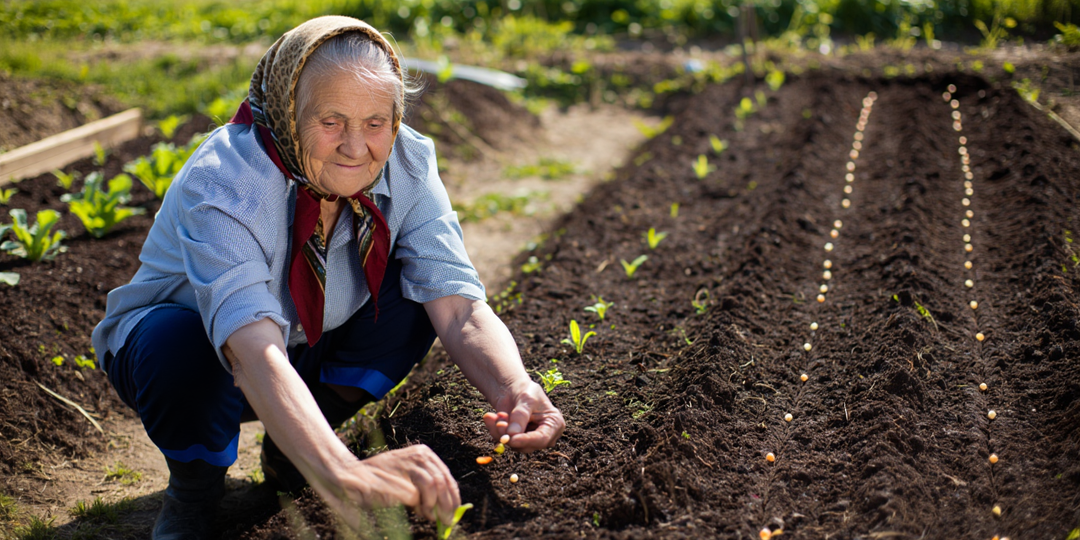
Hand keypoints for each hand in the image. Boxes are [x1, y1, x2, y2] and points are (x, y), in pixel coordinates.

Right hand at [320, 445, 460, 526]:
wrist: (350, 476)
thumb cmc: (378, 480)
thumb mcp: (406, 478)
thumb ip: (424, 487)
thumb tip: (443, 508)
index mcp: (422, 452)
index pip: (445, 475)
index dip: (453, 496)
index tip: (454, 512)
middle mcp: (418, 454)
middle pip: (442, 481)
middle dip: (447, 504)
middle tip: (447, 521)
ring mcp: (408, 463)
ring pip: (433, 486)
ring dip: (433, 506)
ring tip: (427, 515)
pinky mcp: (398, 475)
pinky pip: (415, 496)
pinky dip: (419, 506)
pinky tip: (415, 511)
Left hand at [482, 382, 564, 452]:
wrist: (513, 389)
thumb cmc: (525, 390)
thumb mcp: (526, 399)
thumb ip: (520, 417)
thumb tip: (511, 435)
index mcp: (554, 424)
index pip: (542, 438)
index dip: (527, 441)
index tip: (512, 439)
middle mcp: (544, 435)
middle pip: (527, 445)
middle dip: (509, 434)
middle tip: (498, 422)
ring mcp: (530, 439)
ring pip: (513, 445)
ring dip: (500, 431)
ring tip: (492, 415)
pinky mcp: (516, 440)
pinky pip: (504, 441)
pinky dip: (495, 430)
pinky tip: (490, 417)